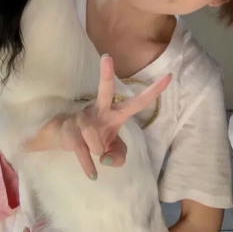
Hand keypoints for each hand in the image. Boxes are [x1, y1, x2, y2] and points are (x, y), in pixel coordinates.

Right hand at [26, 55, 171, 179]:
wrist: (63, 137)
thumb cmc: (93, 138)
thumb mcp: (111, 149)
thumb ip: (119, 155)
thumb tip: (108, 160)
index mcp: (115, 113)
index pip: (137, 102)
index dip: (153, 91)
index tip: (169, 77)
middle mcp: (99, 110)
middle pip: (104, 90)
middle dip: (105, 74)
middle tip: (107, 57)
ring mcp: (83, 118)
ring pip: (94, 136)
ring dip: (97, 151)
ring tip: (95, 153)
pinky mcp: (70, 130)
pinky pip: (82, 150)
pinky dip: (88, 164)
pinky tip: (93, 174)